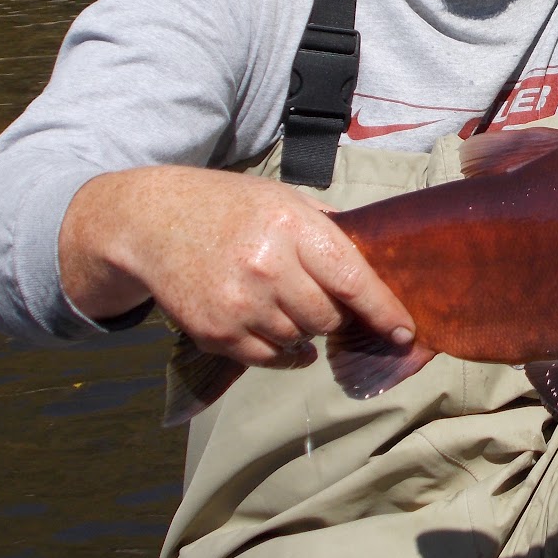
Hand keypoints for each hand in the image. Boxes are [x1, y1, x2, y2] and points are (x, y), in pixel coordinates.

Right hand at [58, 165, 413, 367]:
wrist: (152, 223)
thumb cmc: (228, 206)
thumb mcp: (283, 199)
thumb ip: (328, 228)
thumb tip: (375, 260)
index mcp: (293, 227)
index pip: (353, 280)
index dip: (384, 311)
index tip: (405, 331)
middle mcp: (268, 267)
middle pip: (328, 318)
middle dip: (334, 315)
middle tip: (319, 298)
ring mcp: (240, 304)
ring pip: (300, 341)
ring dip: (303, 330)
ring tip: (282, 301)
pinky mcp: (216, 333)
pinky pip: (268, 358)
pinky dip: (280, 350)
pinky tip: (270, 325)